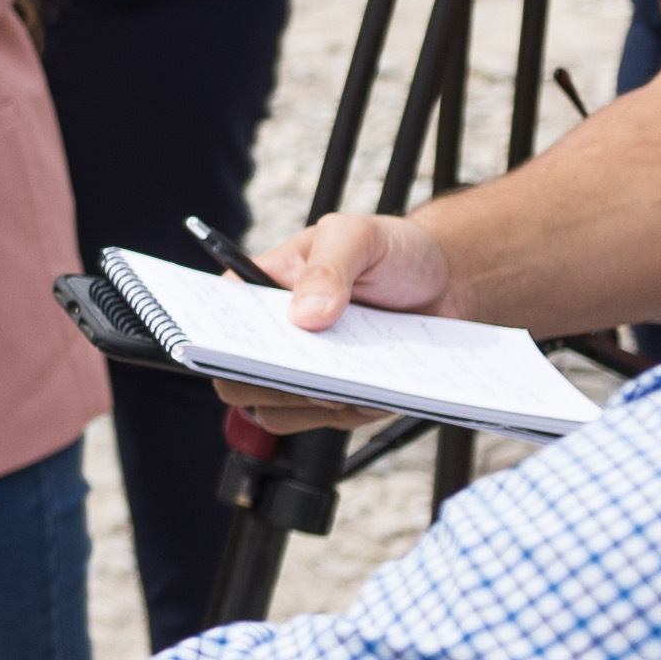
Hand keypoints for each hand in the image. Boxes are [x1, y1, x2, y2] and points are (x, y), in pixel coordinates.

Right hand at [222, 206, 463, 433]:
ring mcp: (300, 370)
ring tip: (355, 383)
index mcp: (257, 290)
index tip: (251, 353)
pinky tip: (377, 389)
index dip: (218, 343)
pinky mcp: (334, 396)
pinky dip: (349, 413)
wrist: (447, 282)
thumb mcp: (358, 237)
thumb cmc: (392, 250)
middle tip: (315, 376)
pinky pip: (324, 422)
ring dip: (311, 406)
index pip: (214, 323)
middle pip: (234, 380)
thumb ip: (329, 267)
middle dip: (271, 385)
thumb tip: (304, 317)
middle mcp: (271, 336)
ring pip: (275, 412)